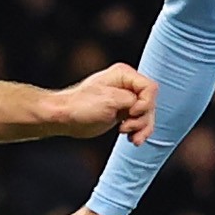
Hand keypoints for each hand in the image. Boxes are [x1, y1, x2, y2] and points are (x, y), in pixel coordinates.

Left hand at [39, 65, 158, 141]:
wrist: (65, 117)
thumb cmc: (81, 105)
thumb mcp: (110, 100)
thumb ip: (133, 99)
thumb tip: (143, 105)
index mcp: (124, 75)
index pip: (150, 88)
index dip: (145, 104)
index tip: (131, 113)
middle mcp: (127, 85)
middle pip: (150, 104)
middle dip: (142, 120)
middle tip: (126, 128)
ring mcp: (126, 100)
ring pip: (146, 115)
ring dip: (142, 128)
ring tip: (131, 138)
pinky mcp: (123, 112)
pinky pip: (139, 122)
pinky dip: (138, 131)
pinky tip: (132, 139)